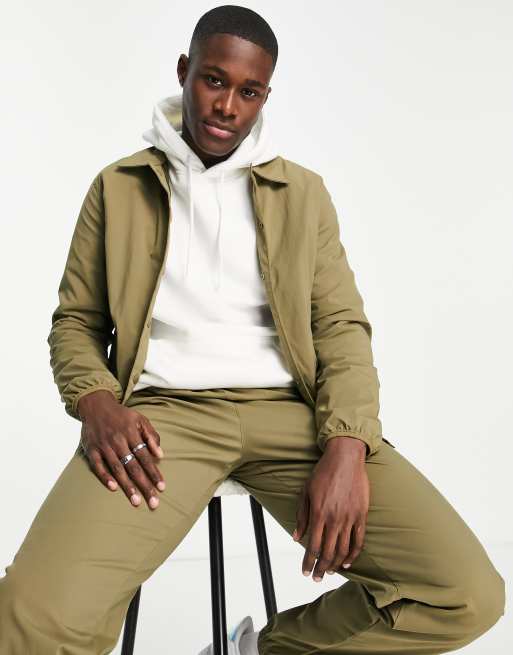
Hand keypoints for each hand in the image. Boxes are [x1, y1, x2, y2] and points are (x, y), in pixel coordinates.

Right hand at [78, 390, 165, 509]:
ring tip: (136, 501)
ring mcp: (104, 446)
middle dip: (144, 485)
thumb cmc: (122, 416)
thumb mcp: (140, 419)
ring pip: (117, 469)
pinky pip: (98, 466)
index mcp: (131, 433)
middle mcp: (118, 440)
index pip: (145, 457)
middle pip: (133, 466)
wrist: (96, 406)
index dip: (154, 472)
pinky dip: (105, 477)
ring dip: (127, 486)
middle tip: (153, 502)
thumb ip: (151, 436)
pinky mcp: (91, 449)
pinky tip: (113, 488)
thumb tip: (161, 455)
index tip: (162, 487)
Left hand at [293, 436, 368, 580]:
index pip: (312, 546)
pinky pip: (358, 540)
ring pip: (343, 549)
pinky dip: (353, 554)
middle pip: (327, 552)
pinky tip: (347, 562)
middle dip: (321, 568)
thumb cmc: (323, 473)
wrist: (344, 458)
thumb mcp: (305, 492)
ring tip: (330, 572)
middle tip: (317, 578)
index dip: (308, 562)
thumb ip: (301, 517)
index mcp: (318, 513)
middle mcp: (334, 518)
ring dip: (336, 564)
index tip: (305, 572)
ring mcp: (349, 517)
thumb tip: (296, 538)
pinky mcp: (361, 514)